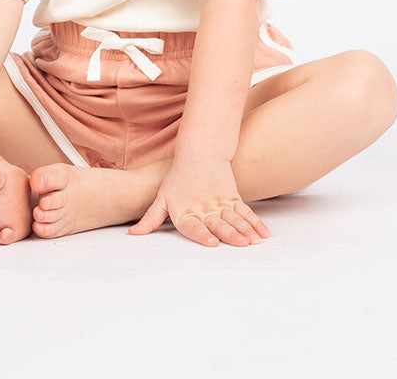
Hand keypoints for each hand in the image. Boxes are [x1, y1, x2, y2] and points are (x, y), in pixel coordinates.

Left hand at [128, 158, 270, 247]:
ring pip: (235, 218)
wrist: (198, 153)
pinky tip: (263, 234)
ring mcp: (221, 202)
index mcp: (186, 211)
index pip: (195, 226)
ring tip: (254, 241)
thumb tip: (133, 235)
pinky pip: (245, 212)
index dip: (203, 235)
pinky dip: (255, 223)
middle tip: (240, 244)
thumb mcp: (162, 198)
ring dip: (246, 230)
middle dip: (230, 234)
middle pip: (219, 223)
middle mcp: (204, 208)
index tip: (212, 243)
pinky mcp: (233, 197)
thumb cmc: (177, 179)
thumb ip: (150, 219)